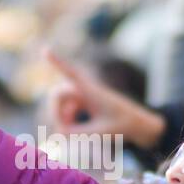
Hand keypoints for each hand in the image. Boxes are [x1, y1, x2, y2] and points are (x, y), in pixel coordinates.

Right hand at [46, 51, 164, 148]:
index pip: (72, 74)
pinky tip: (73, 127)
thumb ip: (78, 134)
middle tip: (63, 130)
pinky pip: (66, 107)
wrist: (138, 123)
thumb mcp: (101, 132)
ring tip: (69, 131)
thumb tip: (59, 132)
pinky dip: (66, 117)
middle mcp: (86, 90)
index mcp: (92, 92)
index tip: (45, 49)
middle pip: (58, 94)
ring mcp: (84, 95)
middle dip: (56, 111)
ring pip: (61, 101)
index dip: (57, 62)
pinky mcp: (85, 101)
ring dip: (61, 115)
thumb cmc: (122, 125)